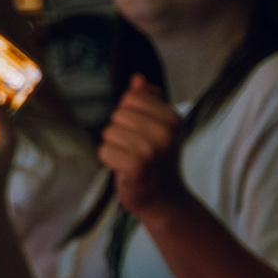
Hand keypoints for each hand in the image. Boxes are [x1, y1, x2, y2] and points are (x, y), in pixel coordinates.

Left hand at [96, 78, 194, 223]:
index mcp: (172, 118)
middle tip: (133, 147)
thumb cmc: (158, 161)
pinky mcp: (136, 166)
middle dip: (119, 130)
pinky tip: (122, 168)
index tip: (138, 129)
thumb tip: (137, 79)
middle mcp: (165, 132)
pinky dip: (109, 160)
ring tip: (128, 157)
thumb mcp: (159, 127)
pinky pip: (105, 151)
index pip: (132, 96)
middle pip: (118, 113)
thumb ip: (149, 101)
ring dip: (113, 146)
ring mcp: (151, 149)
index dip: (128, 112)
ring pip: (109, 132)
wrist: (164, 198)